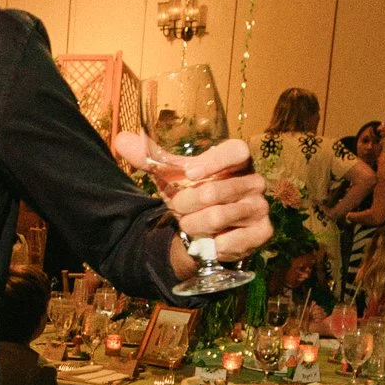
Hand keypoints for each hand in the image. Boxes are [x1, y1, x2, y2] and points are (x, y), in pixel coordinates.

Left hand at [112, 132, 271, 272]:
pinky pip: (232, 240)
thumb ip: (149, 158)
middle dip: (184, 205)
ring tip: (190, 223)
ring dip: (193, 224)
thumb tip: (121, 140)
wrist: (206, 228)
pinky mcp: (263, 232)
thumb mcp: (172, 176)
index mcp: (237, 159)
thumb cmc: (192, 192)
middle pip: (213, 192)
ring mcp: (260, 207)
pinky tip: (210, 241)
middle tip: (178, 209)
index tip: (190, 173)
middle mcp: (254, 181)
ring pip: (217, 217)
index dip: (214, 162)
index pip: (235, 151)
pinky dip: (212, 244)